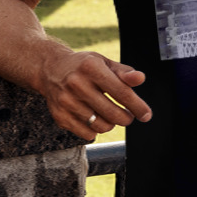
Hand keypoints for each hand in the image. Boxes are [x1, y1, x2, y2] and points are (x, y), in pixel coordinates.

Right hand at [36, 49, 150, 140]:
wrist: (50, 69)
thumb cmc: (84, 66)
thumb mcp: (104, 62)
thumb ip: (124, 72)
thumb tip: (140, 79)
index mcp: (91, 68)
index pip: (121, 92)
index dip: (137, 106)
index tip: (146, 114)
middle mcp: (76, 84)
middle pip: (112, 113)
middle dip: (126, 118)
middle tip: (128, 116)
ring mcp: (66, 102)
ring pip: (101, 126)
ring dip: (111, 124)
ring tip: (110, 115)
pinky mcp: (59, 116)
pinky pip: (87, 134)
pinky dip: (96, 130)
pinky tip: (95, 119)